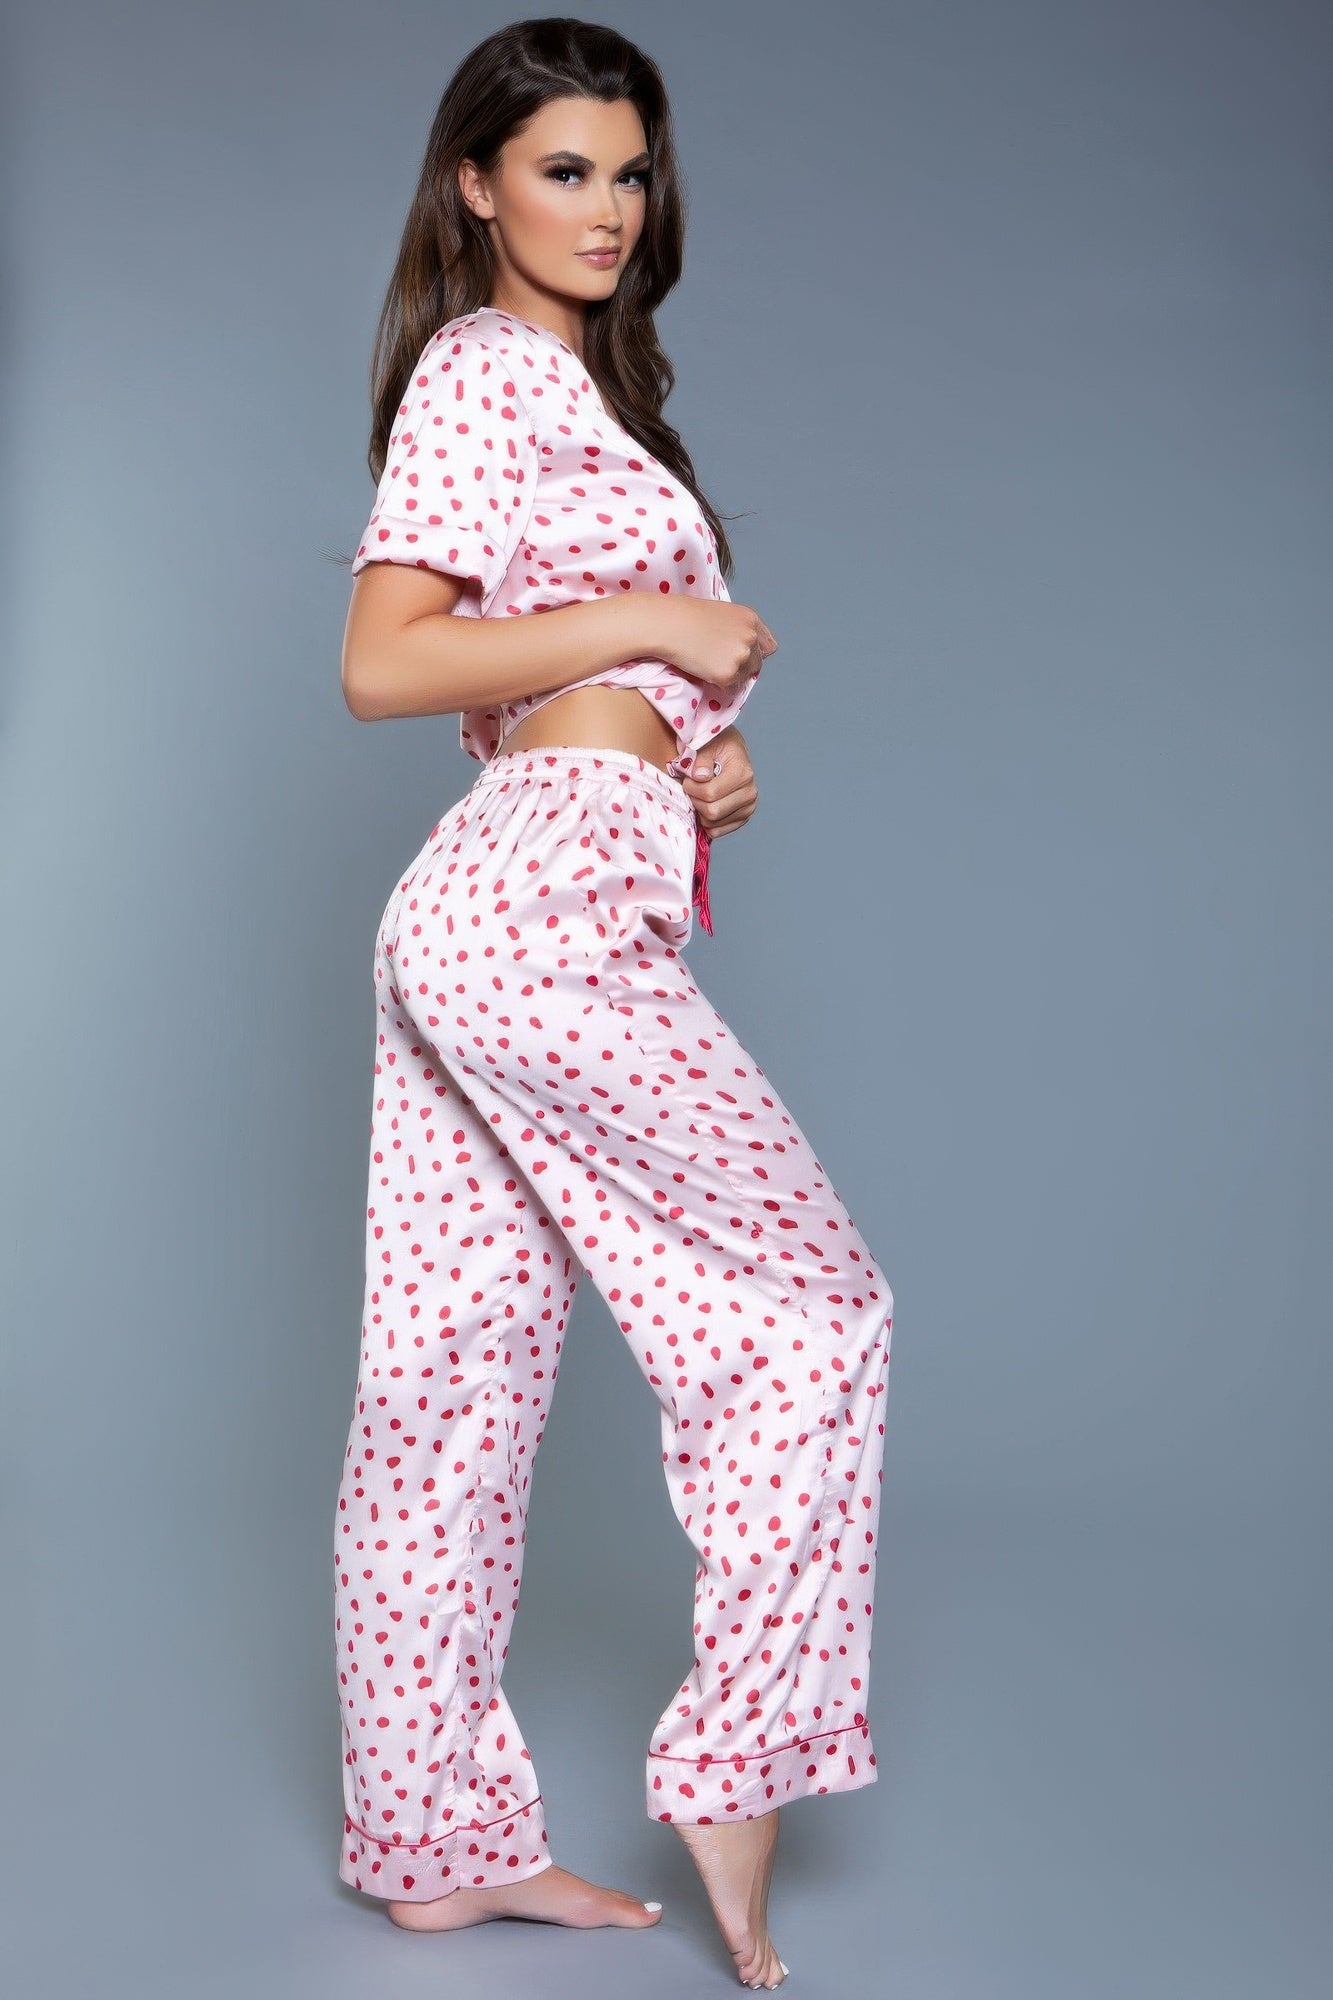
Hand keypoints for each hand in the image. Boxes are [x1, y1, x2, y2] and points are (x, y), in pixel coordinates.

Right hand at [652, 598, 777, 688]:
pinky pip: (730, 689)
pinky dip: (719, 685)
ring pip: (744, 677)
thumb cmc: (686, 617)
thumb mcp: (722, 613)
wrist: (668, 625)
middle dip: (742, 666)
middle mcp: (751, 638)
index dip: (754, 653)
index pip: (768, 646)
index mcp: (751, 620)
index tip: (741, 656)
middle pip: (757, 664)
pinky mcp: (728, 675)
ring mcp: (741, 657)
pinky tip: (703, 671)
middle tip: (717, 661)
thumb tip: (744, 650)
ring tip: (707, 663)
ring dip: (730, 676)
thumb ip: (738, 629)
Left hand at [677, 727, 757, 837]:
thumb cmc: (716, 744)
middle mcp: (750, 793)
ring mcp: (748, 808)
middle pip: (712, 812)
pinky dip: (705, 822)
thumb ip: (701, 758)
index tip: (687, 778)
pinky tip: (704, 805)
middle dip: (694, 801)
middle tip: (691, 788)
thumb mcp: (706, 743)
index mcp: (742, 773)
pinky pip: (717, 831)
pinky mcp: (742, 818)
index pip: (710, 794)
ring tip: (699, 794)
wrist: (729, 749)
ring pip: (712, 824)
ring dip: (699, 811)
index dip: (691, 788)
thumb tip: (700, 776)